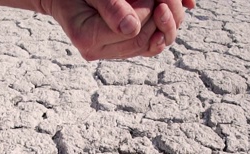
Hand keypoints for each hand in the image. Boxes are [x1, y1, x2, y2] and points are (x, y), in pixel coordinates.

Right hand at [43, 0, 192, 60]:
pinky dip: (158, 32)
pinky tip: (161, 17)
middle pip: (140, 41)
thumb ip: (110, 6)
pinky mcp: (119, 50)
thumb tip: (132, 27)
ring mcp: (109, 53)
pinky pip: (145, 48)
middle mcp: (96, 51)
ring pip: (146, 47)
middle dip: (157, 18)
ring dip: (162, 26)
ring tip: (162, 4)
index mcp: (86, 37)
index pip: (130, 31)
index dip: (146, 10)